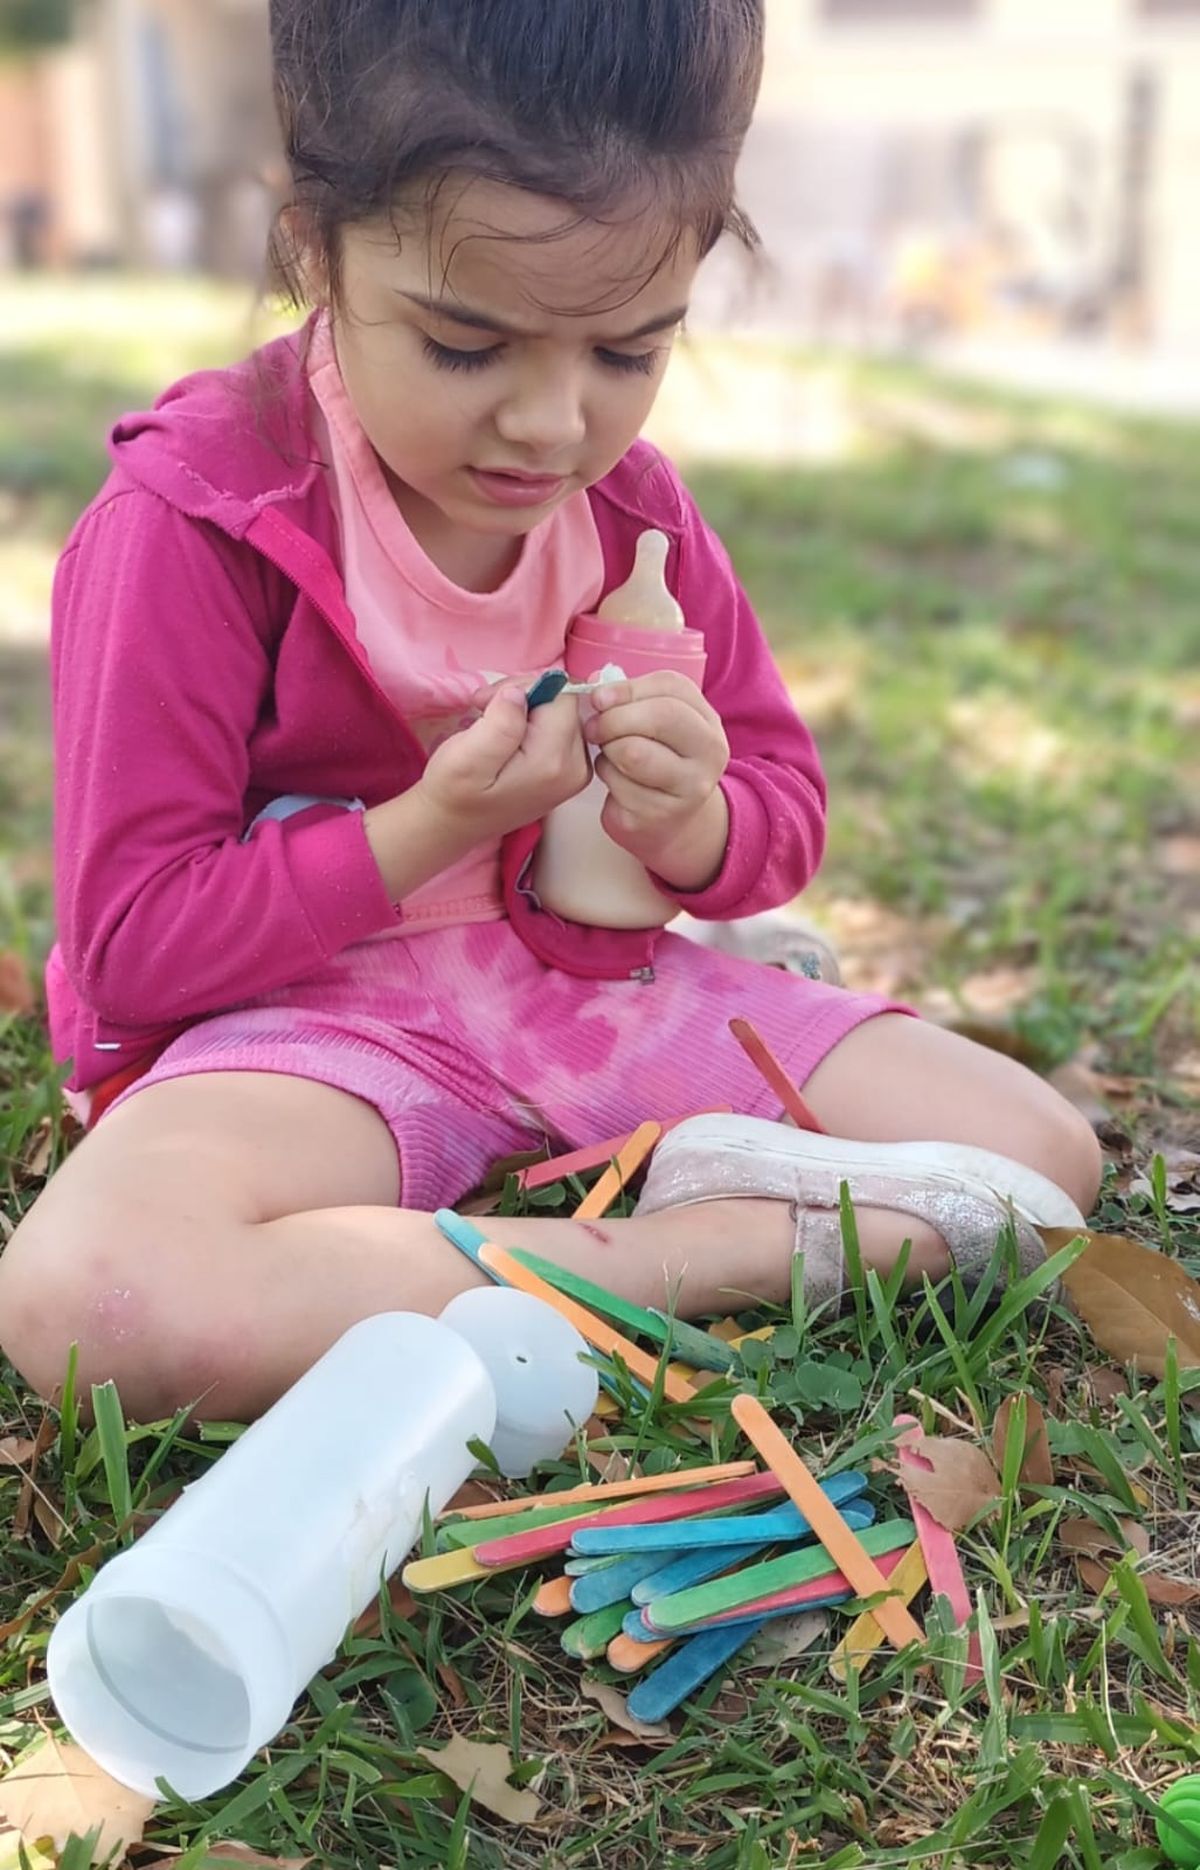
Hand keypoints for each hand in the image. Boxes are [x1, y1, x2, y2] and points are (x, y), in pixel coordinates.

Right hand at [417, 682, 589, 848]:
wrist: (454, 822)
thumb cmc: (454, 791)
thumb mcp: (466, 758)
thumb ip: (500, 723)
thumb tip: (521, 693)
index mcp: (555, 762)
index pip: (561, 695)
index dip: (523, 687)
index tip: (487, 703)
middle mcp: (576, 767)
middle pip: (565, 703)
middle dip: (525, 696)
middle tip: (485, 710)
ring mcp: (577, 770)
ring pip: (562, 711)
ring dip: (527, 708)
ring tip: (492, 724)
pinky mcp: (570, 770)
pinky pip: (560, 727)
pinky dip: (533, 722)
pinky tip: (508, 736)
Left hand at [585, 671, 730, 889]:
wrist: (671, 820)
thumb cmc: (658, 759)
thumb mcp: (656, 725)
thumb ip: (632, 699)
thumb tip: (598, 685)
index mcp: (708, 723)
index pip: (672, 688)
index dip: (628, 688)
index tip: (599, 697)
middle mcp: (709, 755)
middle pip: (660, 717)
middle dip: (615, 718)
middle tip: (594, 727)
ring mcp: (689, 789)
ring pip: (633, 752)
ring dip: (608, 749)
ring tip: (610, 753)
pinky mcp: (659, 815)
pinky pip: (618, 785)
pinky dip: (606, 776)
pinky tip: (616, 779)